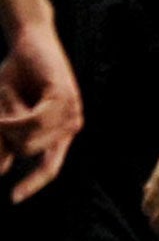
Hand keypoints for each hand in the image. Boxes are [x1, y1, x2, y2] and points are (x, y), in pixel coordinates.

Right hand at [0, 17, 80, 200]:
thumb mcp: (6, 112)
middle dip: (3, 135)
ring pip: (28, 138)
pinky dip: (12, 116)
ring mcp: (70, 112)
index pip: (49, 166)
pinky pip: (33, 121)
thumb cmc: (17, 76)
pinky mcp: (65, 98)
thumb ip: (7, 139)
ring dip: (6, 121)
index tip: (14, 199)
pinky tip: (6, 103)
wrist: (28, 41)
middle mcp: (69, 125)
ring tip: (6, 100)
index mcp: (58, 132)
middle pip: (27, 150)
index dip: (32, 184)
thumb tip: (1, 168)